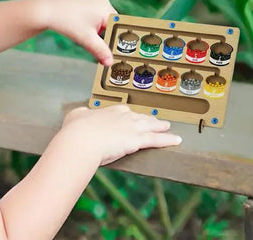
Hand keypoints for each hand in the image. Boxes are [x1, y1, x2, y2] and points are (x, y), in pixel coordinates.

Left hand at [40, 0, 115, 65]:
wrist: (47, 11)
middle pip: (111, 21)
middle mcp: (102, 0)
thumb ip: (101, 51)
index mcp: (105, 8)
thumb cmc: (66, 23)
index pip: (118, 25)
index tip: (112, 48)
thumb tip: (110, 62)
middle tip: (97, 43)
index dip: (115, 37)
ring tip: (86, 33)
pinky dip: (92, 20)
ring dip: (98, 27)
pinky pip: (95, 10)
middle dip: (105, 33)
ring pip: (103, 16)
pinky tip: (82, 25)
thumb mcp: (86, 39)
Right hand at [62, 105, 181, 165]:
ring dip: (161, 127)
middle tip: (157, 122)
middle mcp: (125, 116)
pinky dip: (168, 140)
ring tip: (168, 127)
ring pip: (152, 126)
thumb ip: (81, 113)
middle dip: (150, 120)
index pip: (126, 112)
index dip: (131, 116)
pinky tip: (176, 140)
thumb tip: (82, 112)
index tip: (133, 117)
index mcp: (111, 110)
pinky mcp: (138, 140)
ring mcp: (133, 128)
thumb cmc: (76, 130)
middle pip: (142, 118)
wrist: (81, 140)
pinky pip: (157, 140)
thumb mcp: (76, 115)